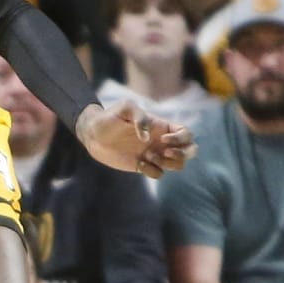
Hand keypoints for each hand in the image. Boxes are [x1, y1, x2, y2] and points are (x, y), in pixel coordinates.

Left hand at [76, 103, 195, 178]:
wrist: (92, 133)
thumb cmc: (110, 117)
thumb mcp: (125, 108)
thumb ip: (140, 117)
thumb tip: (148, 138)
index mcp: (162, 127)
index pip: (186, 133)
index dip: (181, 139)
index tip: (162, 139)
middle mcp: (161, 141)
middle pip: (190, 151)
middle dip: (183, 154)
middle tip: (165, 153)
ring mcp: (154, 154)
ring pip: (178, 165)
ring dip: (168, 163)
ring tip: (148, 156)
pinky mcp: (143, 166)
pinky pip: (158, 174)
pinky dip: (152, 171)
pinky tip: (139, 164)